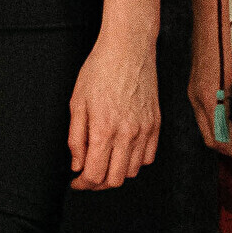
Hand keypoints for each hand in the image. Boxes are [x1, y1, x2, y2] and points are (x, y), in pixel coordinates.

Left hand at [68, 38, 161, 189]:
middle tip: (88, 176)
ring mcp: (144, 130)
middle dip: (98, 183)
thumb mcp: (77, 102)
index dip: (82, 184)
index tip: (76, 181)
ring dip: (116, 173)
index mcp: (103, 129)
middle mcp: (127, 133)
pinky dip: (135, 161)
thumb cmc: (100, 70)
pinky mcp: (156, 124)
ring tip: (104, 162)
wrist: (128, 48)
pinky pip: (148, 157)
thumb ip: (75, 138)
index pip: (94, 174)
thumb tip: (77, 164)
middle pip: (115, 179)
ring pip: (133, 171)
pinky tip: (123, 152)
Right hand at [186, 0, 231, 155]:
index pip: (218, 142)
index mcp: (209, 97)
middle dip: (231, 149)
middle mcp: (198, 95)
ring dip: (228, 134)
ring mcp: (197, 87)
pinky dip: (225, 118)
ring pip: (210, 122)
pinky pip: (210, 108)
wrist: (214, 5)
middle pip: (211, 137)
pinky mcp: (201, 79)